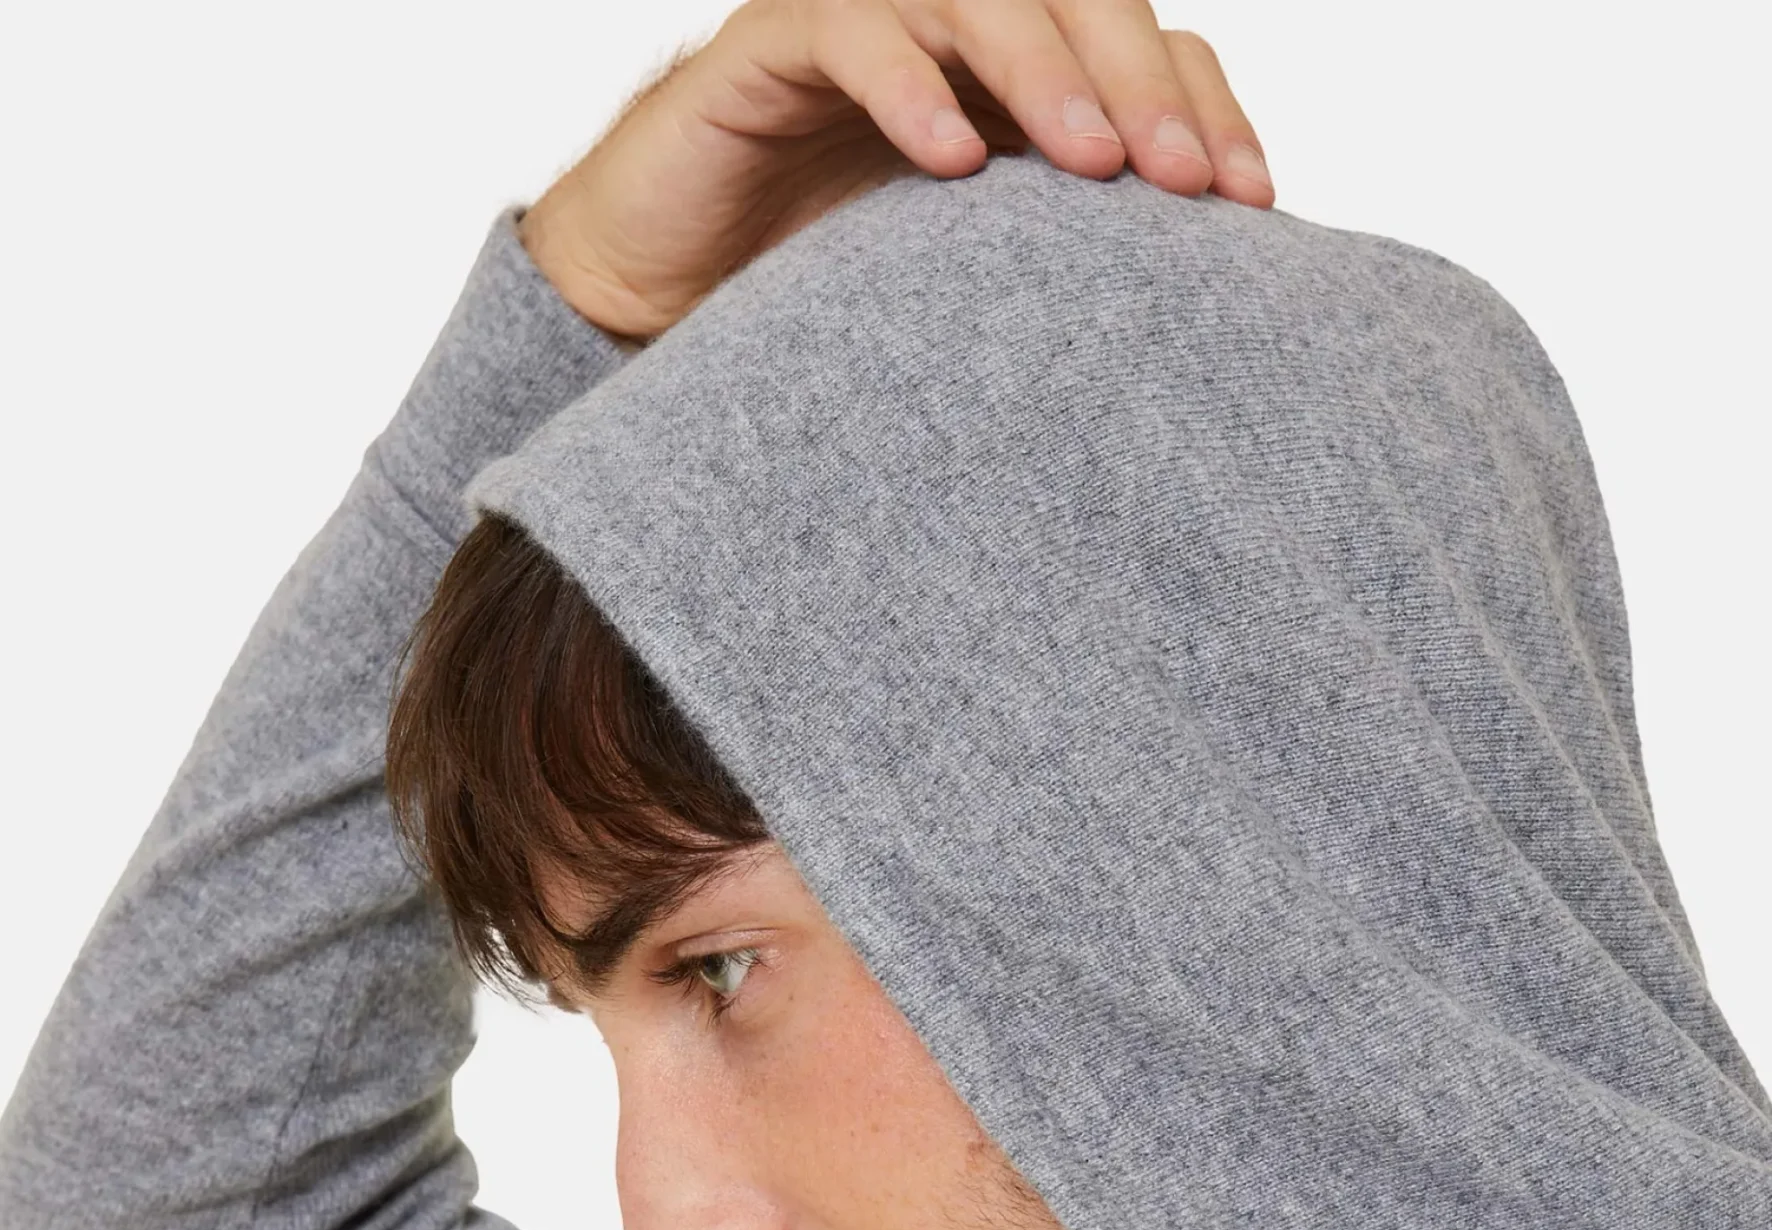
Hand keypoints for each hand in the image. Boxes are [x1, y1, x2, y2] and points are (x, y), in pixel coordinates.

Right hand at [519, 2, 1271, 341]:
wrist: (651, 294)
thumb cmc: (812, 294)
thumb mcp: (966, 287)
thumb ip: (1058, 267)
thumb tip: (1191, 325)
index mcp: (1014, 73)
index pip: (1144, 47)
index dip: (1202, 109)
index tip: (1249, 204)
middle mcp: (949, 23)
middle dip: (1144, 88)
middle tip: (1183, 185)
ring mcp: (862, 15)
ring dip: (1045, 74)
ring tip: (1093, 164)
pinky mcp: (771, 43)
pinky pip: (850, 31)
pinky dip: (906, 89)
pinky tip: (951, 162)